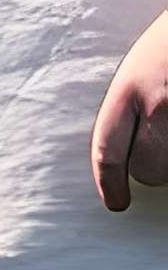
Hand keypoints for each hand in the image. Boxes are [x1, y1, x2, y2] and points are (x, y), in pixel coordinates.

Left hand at [91, 23, 167, 210]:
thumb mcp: (143, 64)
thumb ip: (133, 105)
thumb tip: (127, 161)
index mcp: (130, 87)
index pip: (107, 151)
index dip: (110, 184)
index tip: (117, 204)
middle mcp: (159, 102)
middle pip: (148, 170)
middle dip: (156, 170)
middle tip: (165, 148)